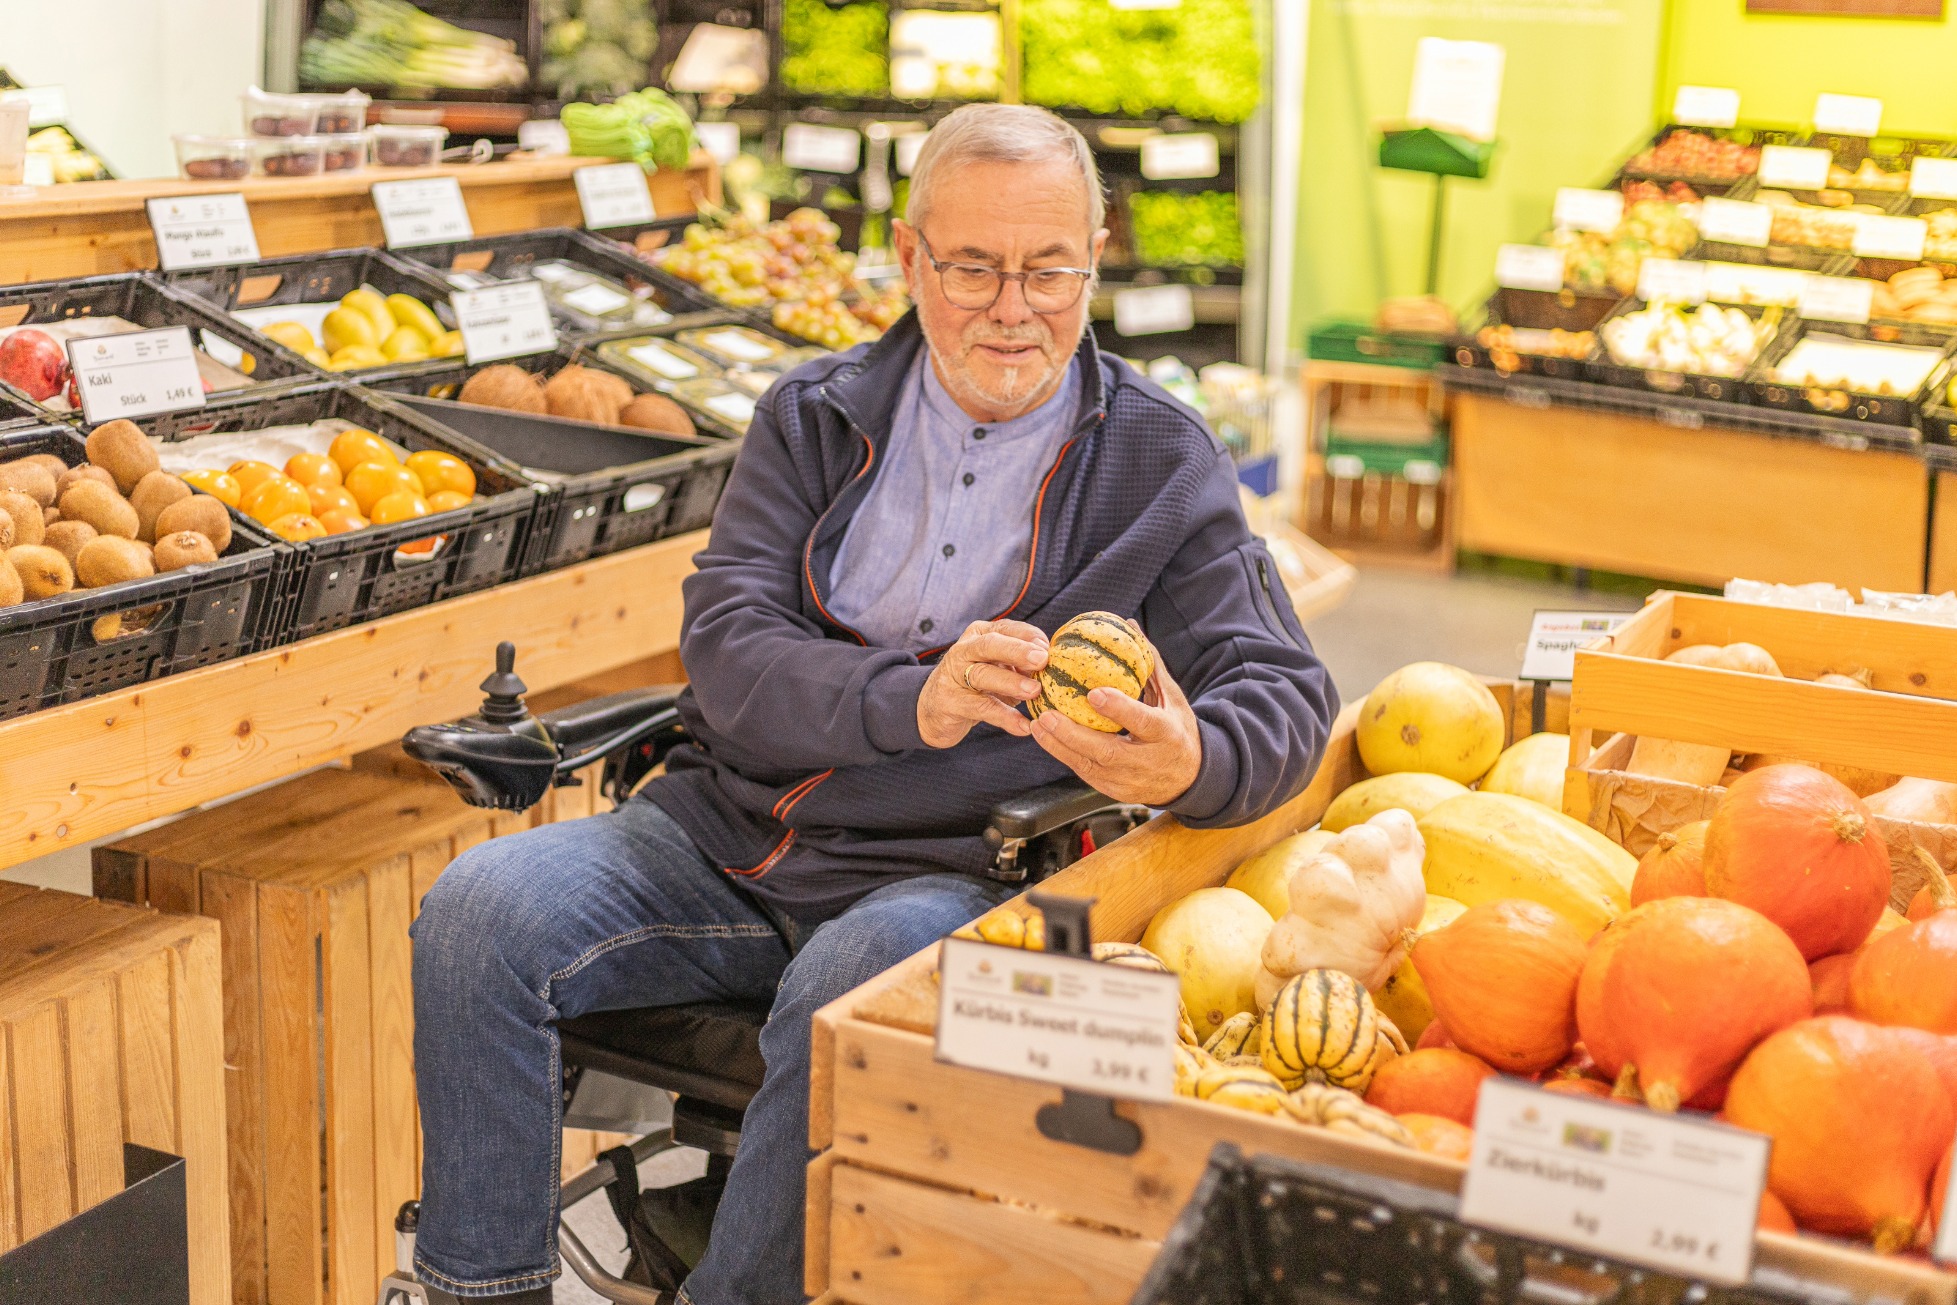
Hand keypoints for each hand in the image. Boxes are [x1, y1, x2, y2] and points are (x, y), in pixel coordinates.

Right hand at [917, 619, 1048, 748]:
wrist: (934, 708)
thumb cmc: (976, 685)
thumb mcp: (998, 668)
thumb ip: (1021, 664)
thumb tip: (1053, 666)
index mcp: (980, 635)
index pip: (1006, 629)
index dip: (1028, 636)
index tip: (1049, 648)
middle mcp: (964, 650)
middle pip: (990, 645)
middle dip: (1017, 651)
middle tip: (1042, 659)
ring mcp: (954, 676)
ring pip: (982, 675)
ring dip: (1010, 682)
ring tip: (1034, 692)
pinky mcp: (950, 702)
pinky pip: (980, 708)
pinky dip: (1003, 717)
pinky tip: (1023, 726)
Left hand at [1029, 641, 1201, 805]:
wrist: (1190, 779)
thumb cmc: (1177, 729)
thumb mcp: (1171, 698)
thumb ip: (1150, 665)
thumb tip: (1129, 626)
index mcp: (1166, 734)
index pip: (1142, 721)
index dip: (1118, 709)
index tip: (1093, 693)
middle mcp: (1148, 761)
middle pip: (1107, 752)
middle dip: (1072, 735)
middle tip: (1046, 714)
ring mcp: (1130, 781)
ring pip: (1089, 767)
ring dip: (1059, 746)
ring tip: (1037, 724)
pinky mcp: (1115, 792)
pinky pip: (1085, 773)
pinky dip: (1064, 755)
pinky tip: (1046, 738)